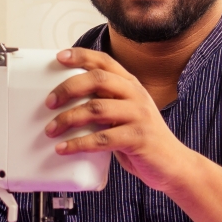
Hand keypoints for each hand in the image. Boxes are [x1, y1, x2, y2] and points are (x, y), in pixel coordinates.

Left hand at [43, 48, 195, 192]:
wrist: (173, 165)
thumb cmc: (141, 139)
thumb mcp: (125, 114)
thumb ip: (104, 103)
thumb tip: (65, 101)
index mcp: (131, 85)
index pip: (104, 62)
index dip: (81, 56)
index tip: (59, 57)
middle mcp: (136, 95)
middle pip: (97, 80)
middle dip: (68, 89)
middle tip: (49, 102)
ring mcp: (139, 115)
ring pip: (96, 109)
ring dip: (68, 119)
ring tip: (51, 130)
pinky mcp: (139, 138)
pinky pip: (102, 138)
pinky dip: (78, 144)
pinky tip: (64, 148)